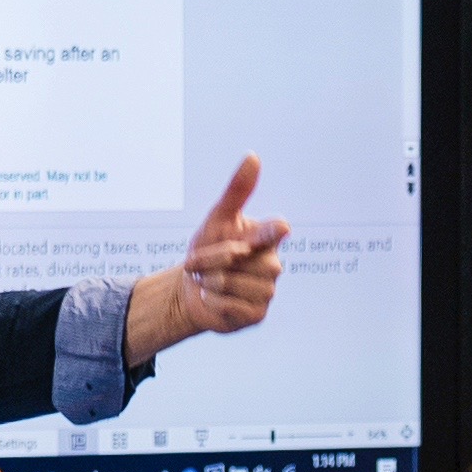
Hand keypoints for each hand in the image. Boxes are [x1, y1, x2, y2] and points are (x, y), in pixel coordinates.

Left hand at [125, 155, 289, 364]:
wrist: (192, 291)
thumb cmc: (207, 250)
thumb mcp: (218, 219)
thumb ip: (237, 191)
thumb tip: (253, 156)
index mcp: (265, 239)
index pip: (272, 232)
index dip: (272, 231)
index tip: (279, 228)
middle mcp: (272, 264)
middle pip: (239, 259)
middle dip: (210, 259)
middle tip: (201, 264)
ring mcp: (267, 292)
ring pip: (232, 283)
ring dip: (209, 282)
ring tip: (208, 282)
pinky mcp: (257, 315)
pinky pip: (229, 305)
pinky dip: (212, 301)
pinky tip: (213, 300)